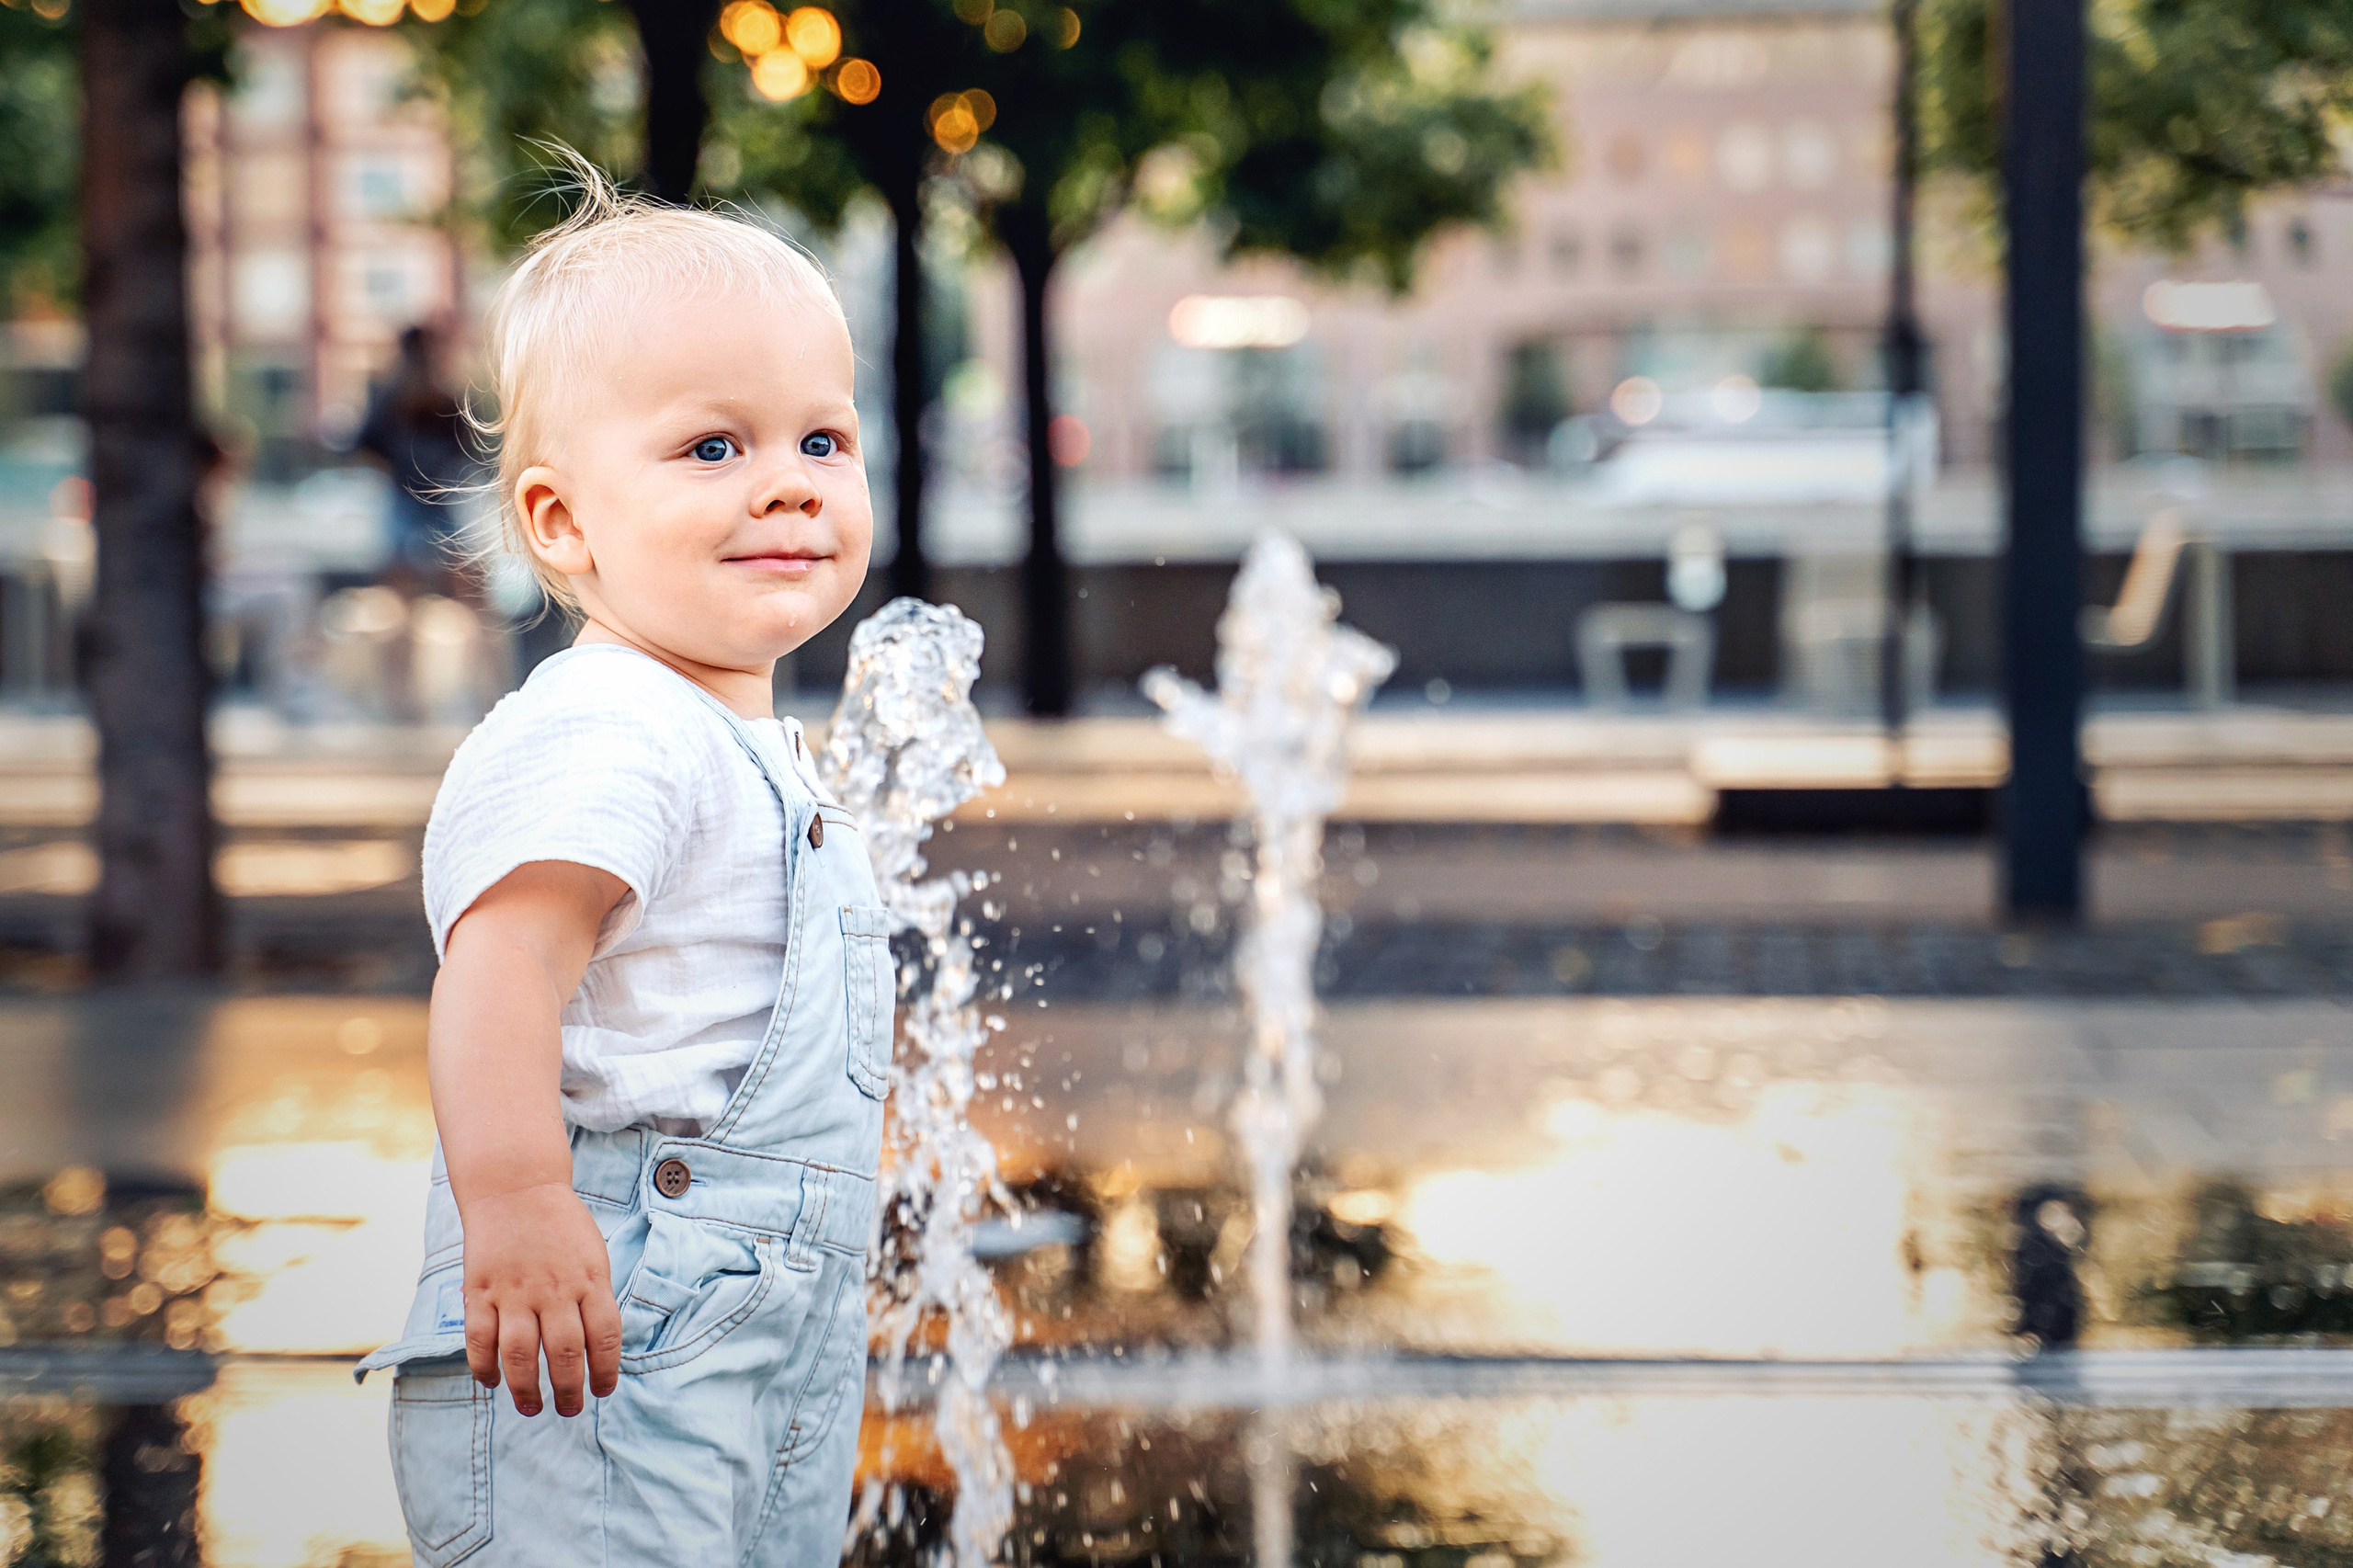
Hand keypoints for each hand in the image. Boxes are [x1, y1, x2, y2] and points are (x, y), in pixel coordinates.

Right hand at [459, 1182, 622, 1416]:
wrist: (516, 1186)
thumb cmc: (560, 1225)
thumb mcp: (593, 1255)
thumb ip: (594, 1297)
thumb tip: (599, 1347)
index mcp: (589, 1279)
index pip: (605, 1336)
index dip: (606, 1370)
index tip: (603, 1391)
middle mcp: (554, 1289)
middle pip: (564, 1353)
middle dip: (569, 1390)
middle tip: (570, 1410)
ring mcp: (514, 1291)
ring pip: (520, 1354)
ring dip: (526, 1389)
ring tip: (532, 1408)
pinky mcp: (481, 1290)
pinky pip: (479, 1340)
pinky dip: (484, 1367)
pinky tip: (492, 1382)